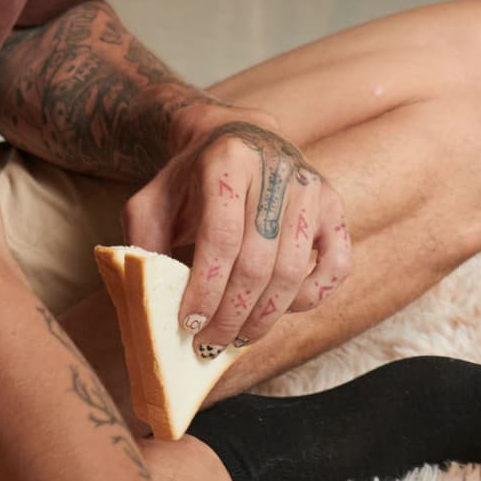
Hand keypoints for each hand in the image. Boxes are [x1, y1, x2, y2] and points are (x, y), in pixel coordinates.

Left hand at [127, 109, 347, 351]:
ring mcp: (311, 188)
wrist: (238, 137)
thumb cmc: (191, 179)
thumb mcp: (152, 200)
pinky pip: (337, 265)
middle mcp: (277, 170)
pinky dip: (312, 297)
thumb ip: (143, 242)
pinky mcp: (334, 205)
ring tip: (238, 337)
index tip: (189, 323)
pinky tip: (281, 309)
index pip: (221, 238)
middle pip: (259, 262)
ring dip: (264, 316)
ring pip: (293, 271)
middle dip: (232, 314)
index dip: (206, 288)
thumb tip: (150, 298)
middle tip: (210, 342)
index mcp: (228, 161)